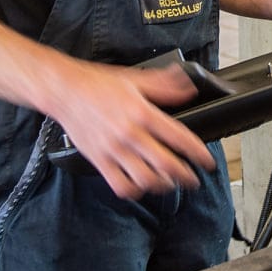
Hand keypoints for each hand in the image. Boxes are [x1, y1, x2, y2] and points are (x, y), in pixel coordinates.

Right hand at [47, 61, 215, 200]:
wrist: (65, 91)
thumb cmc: (97, 85)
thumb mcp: (135, 79)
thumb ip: (164, 86)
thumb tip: (188, 89)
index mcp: (143, 113)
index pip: (179, 138)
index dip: (198, 153)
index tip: (207, 162)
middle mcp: (130, 134)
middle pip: (167, 165)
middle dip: (186, 176)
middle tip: (194, 179)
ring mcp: (114, 150)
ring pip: (146, 180)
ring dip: (163, 185)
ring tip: (170, 183)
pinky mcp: (99, 161)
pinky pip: (121, 186)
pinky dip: (135, 191)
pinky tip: (142, 187)